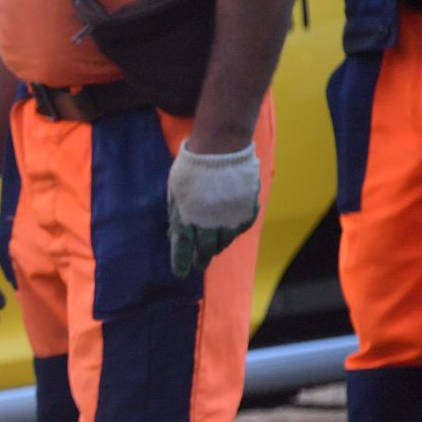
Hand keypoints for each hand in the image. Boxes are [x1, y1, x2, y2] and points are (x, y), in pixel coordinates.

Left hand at [166, 141, 260, 277]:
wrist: (221, 148)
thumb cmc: (191, 167)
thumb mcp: (174, 192)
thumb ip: (176, 214)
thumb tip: (174, 233)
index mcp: (186, 218)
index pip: (183, 248)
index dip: (181, 262)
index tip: (180, 273)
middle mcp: (209, 223)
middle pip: (205, 249)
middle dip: (201, 259)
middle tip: (199, 265)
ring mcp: (230, 218)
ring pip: (224, 241)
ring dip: (217, 246)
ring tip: (213, 249)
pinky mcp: (247, 210)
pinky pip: (241, 228)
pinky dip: (234, 232)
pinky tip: (231, 232)